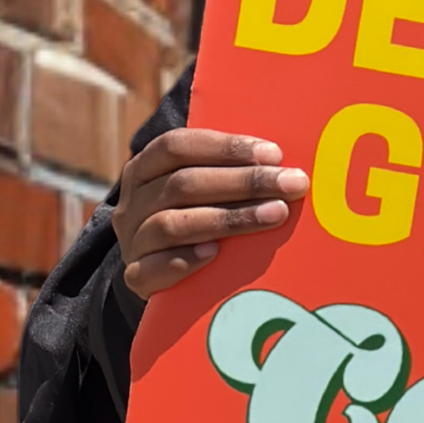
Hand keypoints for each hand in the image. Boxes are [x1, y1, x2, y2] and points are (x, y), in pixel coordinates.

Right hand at [114, 129, 310, 300]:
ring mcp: (132, 240)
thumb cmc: (193, 215)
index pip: (177, 146)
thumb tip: (282, 162)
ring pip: (172, 224)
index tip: (274, 154)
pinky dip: (184, 260)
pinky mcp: (136, 276)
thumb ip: (227, 171)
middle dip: (243, 182)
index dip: (225, 147)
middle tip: (291, 184)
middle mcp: (133, 201)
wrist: (157, 269)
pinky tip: (215, 254)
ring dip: (227, 219)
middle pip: (183, 184)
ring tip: (274, 215)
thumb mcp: (201, 187)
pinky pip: (152, 269)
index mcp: (145, 167)